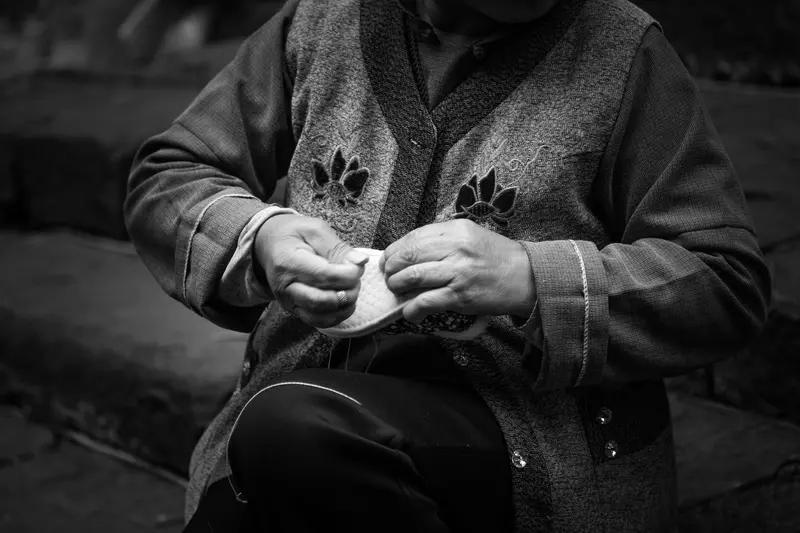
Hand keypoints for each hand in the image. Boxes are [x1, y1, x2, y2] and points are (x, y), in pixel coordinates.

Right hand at [255, 214, 367, 327]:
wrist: (269, 245)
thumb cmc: (293, 235)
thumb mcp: (314, 230)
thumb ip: (337, 247)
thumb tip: (360, 262)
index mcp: (288, 261)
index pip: (323, 275)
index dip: (347, 275)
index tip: (358, 267)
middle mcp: (284, 286)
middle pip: (320, 300)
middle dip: (347, 293)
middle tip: (356, 281)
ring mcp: (287, 301)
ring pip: (319, 316)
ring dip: (343, 307)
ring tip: (352, 290)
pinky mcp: (294, 310)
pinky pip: (317, 322)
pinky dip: (336, 316)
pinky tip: (345, 302)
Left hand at [379, 219, 535, 322]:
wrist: (526, 277)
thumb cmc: (496, 257)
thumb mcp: (470, 235)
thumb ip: (443, 238)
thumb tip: (410, 250)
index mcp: (456, 230)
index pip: (413, 237)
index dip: (394, 250)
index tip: (388, 259)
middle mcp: (456, 248)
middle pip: (408, 256)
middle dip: (392, 268)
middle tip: (389, 276)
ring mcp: (458, 272)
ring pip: (412, 277)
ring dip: (397, 286)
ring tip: (397, 291)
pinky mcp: (461, 296)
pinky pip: (426, 302)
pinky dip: (412, 309)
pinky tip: (410, 312)